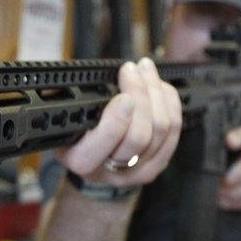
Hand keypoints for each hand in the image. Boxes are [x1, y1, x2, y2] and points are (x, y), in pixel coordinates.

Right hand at [56, 58, 182, 188]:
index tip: (122, 96)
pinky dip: (170, 103)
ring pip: (161, 131)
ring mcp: (137, 171)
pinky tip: (160, 86)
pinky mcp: (158, 164)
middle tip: (131, 70)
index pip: (99, 148)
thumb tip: (102, 78)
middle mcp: (109, 171)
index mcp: (80, 161)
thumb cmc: (76, 128)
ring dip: (156, 92)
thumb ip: (79, 102)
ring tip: (145, 69)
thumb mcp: (67, 116)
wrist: (92, 154)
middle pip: (138, 137)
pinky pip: (174, 132)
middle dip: (140, 96)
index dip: (115, 122)